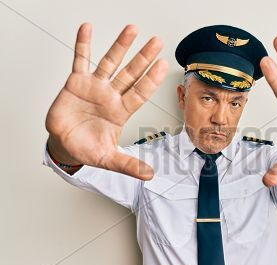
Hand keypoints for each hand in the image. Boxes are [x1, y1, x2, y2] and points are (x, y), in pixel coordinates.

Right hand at [45, 23, 167, 179]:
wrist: (65, 145)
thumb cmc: (87, 149)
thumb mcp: (109, 159)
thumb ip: (129, 165)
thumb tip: (151, 175)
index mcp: (120, 112)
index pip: (140, 93)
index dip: (151, 80)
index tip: (163, 65)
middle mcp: (111, 96)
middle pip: (130, 73)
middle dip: (143, 58)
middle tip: (157, 42)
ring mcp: (94, 87)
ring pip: (110, 62)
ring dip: (120, 46)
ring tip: (132, 29)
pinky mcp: (76, 83)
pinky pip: (80, 60)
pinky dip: (83, 44)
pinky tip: (87, 28)